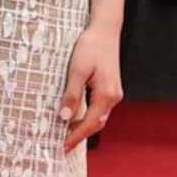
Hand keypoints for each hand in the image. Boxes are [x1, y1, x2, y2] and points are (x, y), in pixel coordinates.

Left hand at [59, 22, 122, 150]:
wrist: (105, 29)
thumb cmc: (91, 46)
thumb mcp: (77, 70)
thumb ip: (71, 95)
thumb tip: (64, 117)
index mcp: (106, 95)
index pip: (89, 123)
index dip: (75, 136)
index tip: (62, 147)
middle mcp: (113, 97)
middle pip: (96, 124)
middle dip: (80, 136)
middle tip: (62, 146)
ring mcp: (113, 93)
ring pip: (98, 117)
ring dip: (84, 127)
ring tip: (66, 135)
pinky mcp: (110, 88)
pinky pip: (99, 108)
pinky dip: (88, 117)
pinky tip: (76, 118)